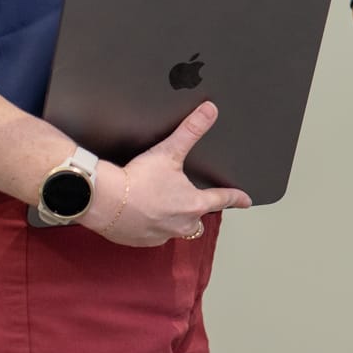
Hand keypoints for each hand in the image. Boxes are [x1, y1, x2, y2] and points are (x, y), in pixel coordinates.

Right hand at [88, 101, 251, 246]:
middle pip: (198, 217)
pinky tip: (144, 214)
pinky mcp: (143, 242)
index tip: (246, 201)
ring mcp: (162, 236)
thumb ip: (191, 131)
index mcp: (194, 204)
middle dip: (197, 208)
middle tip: (191, 198)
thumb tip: (210, 110)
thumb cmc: (138, 178)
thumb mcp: (168, 152)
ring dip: (174, 218)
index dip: (236, 198)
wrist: (105, 200)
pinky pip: (155, 236)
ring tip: (164, 205)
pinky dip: (153, 226)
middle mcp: (182, 224)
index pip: (222, 199)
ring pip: (177, 228)